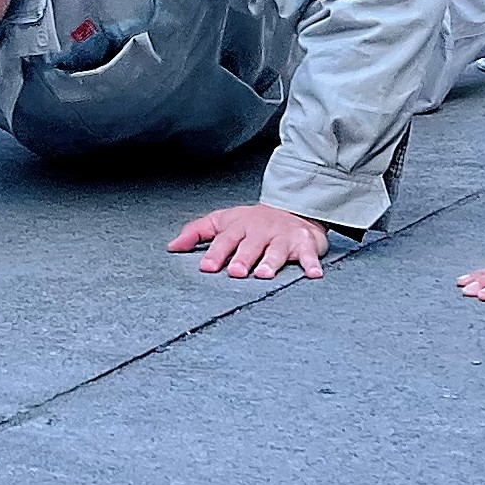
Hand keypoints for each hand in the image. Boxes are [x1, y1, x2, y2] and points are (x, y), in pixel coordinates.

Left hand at [170, 202, 331, 280]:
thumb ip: (196, 232)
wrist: (292, 209)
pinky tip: (313, 274)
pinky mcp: (304, 243)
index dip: (215, 253)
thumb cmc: (252, 221)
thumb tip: (172, 247)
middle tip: (235, 272)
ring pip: (276, 251)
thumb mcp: (222, 221)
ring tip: (264, 275)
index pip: (224, 240)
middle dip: (242, 259)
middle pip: (249, 246)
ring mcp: (283, 237)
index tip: (206, 267)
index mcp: (239, 227)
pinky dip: (311, 264)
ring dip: (270, 262)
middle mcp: (260, 231)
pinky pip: (308, 254)